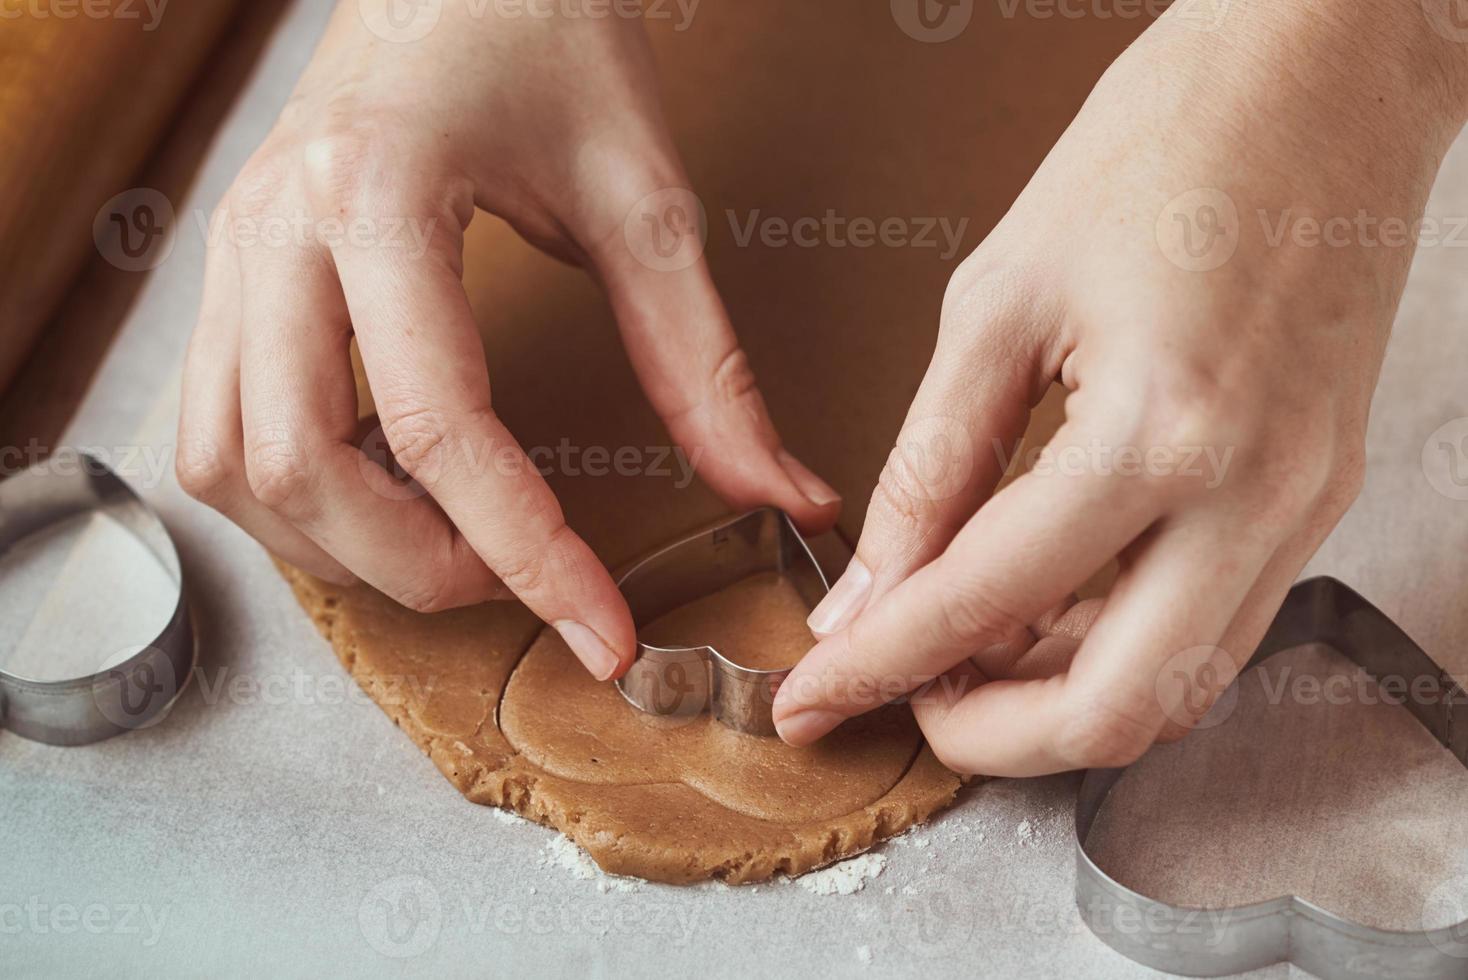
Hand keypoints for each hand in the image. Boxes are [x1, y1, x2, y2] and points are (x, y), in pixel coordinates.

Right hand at [176, 2, 838, 679]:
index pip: (439, 427)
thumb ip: (703, 360)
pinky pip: (210, 425)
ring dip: (334, 542)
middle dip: (413, 565)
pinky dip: (286, 493)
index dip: (529, 556)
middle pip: (297, 467)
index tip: (602, 631)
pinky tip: (373, 489)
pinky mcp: (228, 268)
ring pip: (227, 464)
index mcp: (377, 197)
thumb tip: (777, 491)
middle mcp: (275, 230)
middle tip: (515, 581)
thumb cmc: (548, 36)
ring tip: (445, 544)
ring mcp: (231, 250)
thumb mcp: (642, 196)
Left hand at [773, 0, 1467, 773]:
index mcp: (1158, 428)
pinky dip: (1120, 647)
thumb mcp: (1002, 297)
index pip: (983, 600)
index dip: (878, 667)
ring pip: (1179, 688)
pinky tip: (1048, 611)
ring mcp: (1300, 504)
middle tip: (903, 700)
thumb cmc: (1168, 141)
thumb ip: (931, 461)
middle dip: (986, 736)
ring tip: (964, 653)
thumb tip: (873, 584)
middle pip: (1113, 710)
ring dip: (1058, 701)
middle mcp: (1252, 493)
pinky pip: (1215, 626)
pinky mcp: (1315, 494)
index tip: (814, 696)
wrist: (1325, 72)